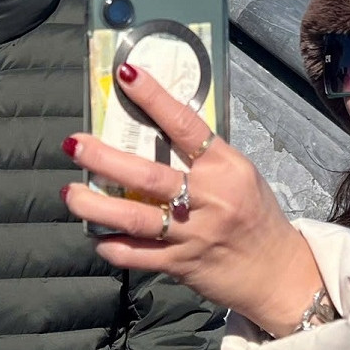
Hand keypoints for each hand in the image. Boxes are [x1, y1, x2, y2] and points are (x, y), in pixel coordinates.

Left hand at [63, 63, 325, 338]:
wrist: (278, 273)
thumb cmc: (255, 215)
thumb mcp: (238, 175)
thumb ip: (201, 158)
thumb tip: (154, 130)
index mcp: (225, 167)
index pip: (185, 125)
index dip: (154, 98)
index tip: (126, 75)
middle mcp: (209, 198)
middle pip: (148, 175)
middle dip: (105, 159)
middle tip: (75, 145)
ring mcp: (193, 234)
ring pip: (135, 218)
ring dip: (96, 206)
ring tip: (70, 194)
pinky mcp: (181, 265)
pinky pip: (137, 256)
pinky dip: (112, 246)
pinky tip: (96, 236)